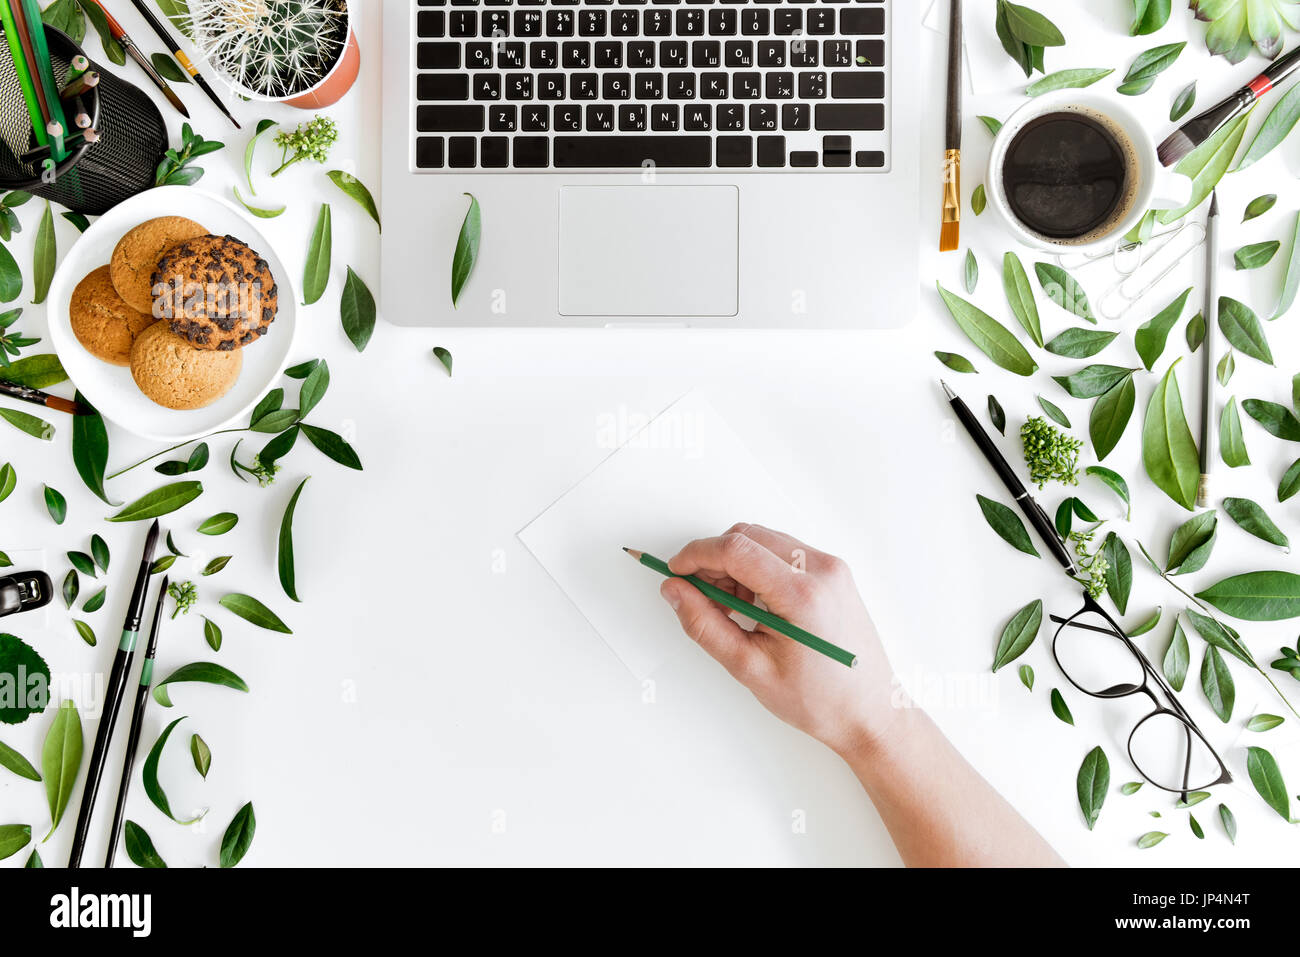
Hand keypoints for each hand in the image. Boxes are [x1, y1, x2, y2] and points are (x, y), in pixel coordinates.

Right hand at [659, 524, 898, 757]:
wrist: (870, 713)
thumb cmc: (819, 700)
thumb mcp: (750, 668)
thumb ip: (705, 625)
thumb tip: (674, 591)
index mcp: (802, 594)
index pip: (736, 549)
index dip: (696, 555)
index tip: (674, 572)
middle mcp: (822, 570)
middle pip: (748, 536)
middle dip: (714, 560)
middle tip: (698, 597)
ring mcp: (832, 568)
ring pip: (764, 541)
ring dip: (736, 564)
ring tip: (731, 609)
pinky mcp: (834, 573)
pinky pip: (784, 552)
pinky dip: (758, 568)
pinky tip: (754, 605)